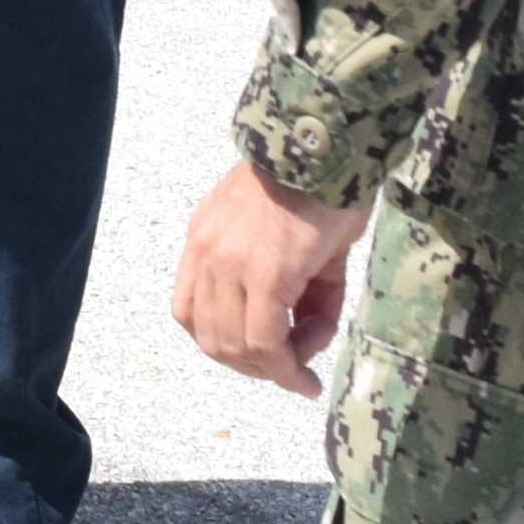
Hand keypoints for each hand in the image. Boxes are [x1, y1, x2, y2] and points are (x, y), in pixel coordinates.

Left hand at [173, 160, 372, 394]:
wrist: (332, 146)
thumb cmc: (321, 186)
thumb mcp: (296, 241)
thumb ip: (299, 290)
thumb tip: (308, 337)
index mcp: (205, 239)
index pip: (191, 311)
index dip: (225, 343)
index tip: (265, 355)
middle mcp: (206, 253)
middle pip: (210, 336)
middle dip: (252, 364)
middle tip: (291, 363)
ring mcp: (230, 264)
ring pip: (235, 346)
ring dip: (272, 368)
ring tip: (309, 357)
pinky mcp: (265, 275)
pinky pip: (266, 341)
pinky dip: (286, 369)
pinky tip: (307, 377)